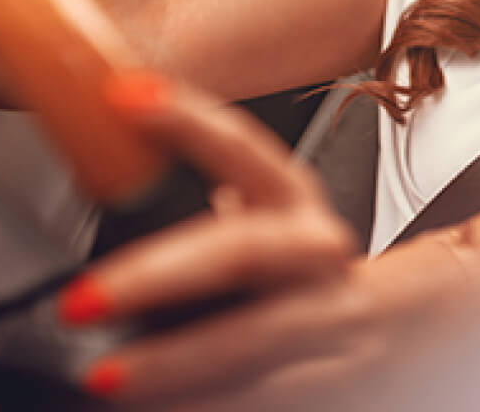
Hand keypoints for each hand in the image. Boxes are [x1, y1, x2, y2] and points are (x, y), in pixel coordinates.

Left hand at [54, 73, 388, 406]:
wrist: (397, 329)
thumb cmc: (298, 269)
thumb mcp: (265, 221)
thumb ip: (204, 202)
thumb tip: (104, 164)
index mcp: (293, 199)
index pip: (242, 145)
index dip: (187, 118)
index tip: (122, 98)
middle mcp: (315, 251)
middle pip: (242, 252)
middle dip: (157, 275)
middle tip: (82, 299)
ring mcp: (328, 319)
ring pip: (254, 339)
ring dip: (176, 362)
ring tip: (105, 377)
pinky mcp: (333, 382)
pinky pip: (262, 396)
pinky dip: (206, 407)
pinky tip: (156, 411)